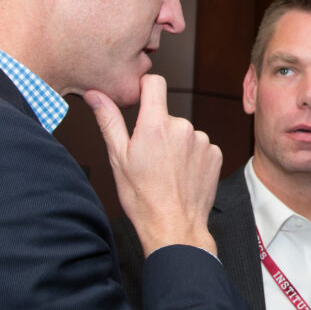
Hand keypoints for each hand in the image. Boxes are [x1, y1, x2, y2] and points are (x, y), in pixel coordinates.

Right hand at [85, 75, 220, 255]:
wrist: (174, 227)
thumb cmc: (143, 197)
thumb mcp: (118, 158)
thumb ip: (109, 120)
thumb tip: (95, 94)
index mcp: (155, 124)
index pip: (154, 82)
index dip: (145, 88)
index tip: (140, 101)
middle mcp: (183, 127)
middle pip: (167, 115)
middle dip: (157, 129)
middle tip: (149, 158)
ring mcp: (202, 140)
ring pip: (184, 132)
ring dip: (176, 145)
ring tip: (166, 171)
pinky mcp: (215, 154)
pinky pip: (200, 146)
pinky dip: (191, 156)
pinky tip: (181, 175)